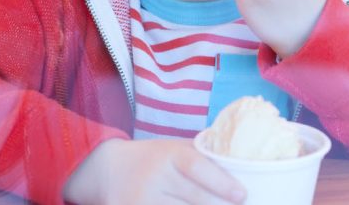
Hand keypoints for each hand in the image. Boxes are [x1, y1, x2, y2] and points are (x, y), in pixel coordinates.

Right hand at [62, 138, 244, 204]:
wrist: (106, 169)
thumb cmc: (153, 158)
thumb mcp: (174, 148)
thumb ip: (203, 155)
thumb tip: (241, 162)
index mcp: (169, 155)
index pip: (198, 167)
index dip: (221, 183)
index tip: (242, 195)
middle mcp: (156, 177)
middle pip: (195, 199)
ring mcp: (143, 200)